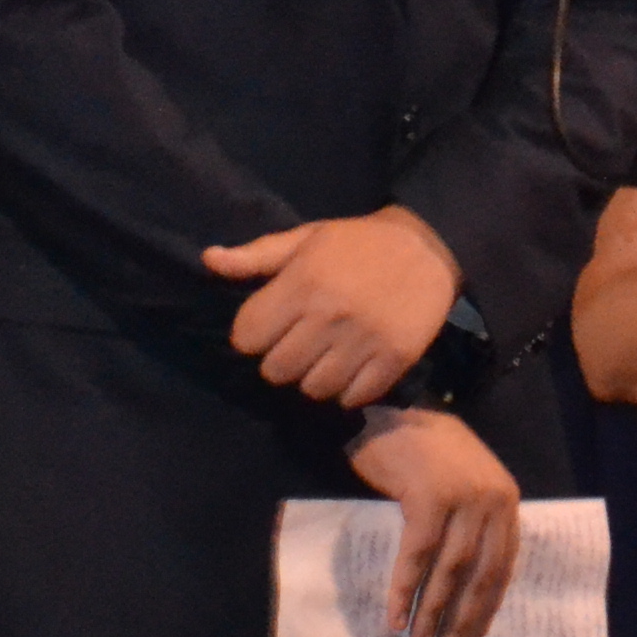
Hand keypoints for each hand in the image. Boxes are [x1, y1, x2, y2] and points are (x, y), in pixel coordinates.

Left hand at [205, 208, 461, 409]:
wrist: (428, 246)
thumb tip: (209, 260)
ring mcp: (364, 341)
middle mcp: (329, 315)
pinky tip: (350, 369)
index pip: (247, 336)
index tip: (266, 328)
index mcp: (302, 283)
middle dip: (279, 360)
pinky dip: (347, 390)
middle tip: (296, 345)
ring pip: (313, 389)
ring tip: (323, 359)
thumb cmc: (357, 242)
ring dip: (312, 378)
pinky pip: (353, 398)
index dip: (251, 335)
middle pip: (276, 370)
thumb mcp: (305, 238)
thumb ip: (257, 256)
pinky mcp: (394, 359)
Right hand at [347, 408, 522, 636]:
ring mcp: (464, 498)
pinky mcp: (431, 499)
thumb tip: (462, 590)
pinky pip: (417, 557)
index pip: (502, 567)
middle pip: (481, 575)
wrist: (388, 412)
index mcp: (506, 500)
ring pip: (451, 571)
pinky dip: (404, 591)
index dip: (485, 609)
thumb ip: (471, 527)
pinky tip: (395, 617)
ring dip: (433, 614)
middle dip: (462, 621)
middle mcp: (493, 500)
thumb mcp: (462, 486)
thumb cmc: (421, 452)